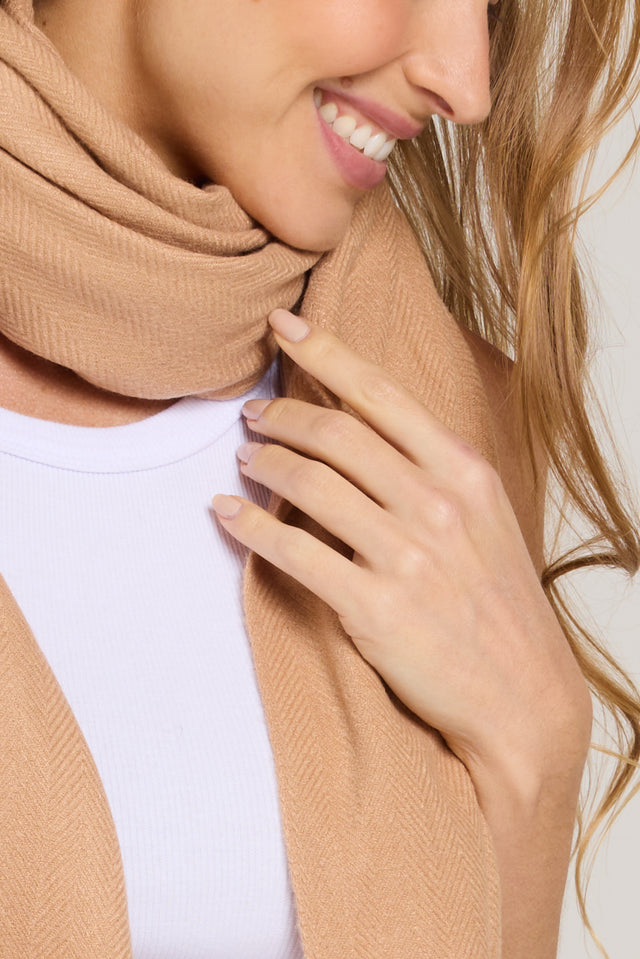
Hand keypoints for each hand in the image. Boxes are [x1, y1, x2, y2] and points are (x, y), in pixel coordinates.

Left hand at [213, 309, 591, 796]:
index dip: (325, 352)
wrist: (522, 695)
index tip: (283, 327)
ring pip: (309, 484)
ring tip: (245, 458)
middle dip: (282, 413)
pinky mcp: (374, 606)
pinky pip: (292, 551)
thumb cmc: (498, 603)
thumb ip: (431, 470)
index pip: (381, 394)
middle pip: (336, 434)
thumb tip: (364, 431)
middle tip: (253, 414)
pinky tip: (226, 513)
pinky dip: (248, 526)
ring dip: (263, 463)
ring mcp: (406, 555)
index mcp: (465, 472)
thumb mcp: (486, 518)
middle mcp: (437, 504)